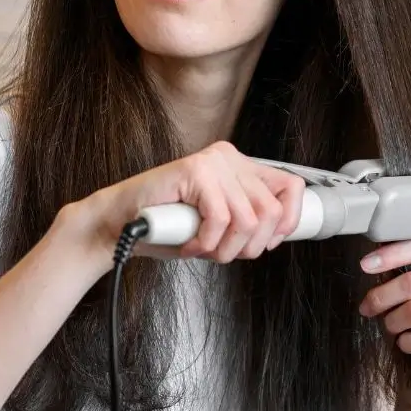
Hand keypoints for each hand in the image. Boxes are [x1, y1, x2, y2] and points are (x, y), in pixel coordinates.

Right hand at [71, 140, 306, 270]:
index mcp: (240, 166)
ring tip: (202, 248)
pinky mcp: (196, 171)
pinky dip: (206, 242)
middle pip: (272, 211)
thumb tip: (279, 234)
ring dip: (225, 248)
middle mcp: (229, 158)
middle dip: (249, 246)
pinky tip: (189, 243)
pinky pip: (221, 219)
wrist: (119, 225)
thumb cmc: (165, 227)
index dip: (287, 223)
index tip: (267, 243)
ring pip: (248, 219)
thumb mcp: (219, 226)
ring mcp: (213, 162)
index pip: (290, 187)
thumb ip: (247, 223)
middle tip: (222, 253)